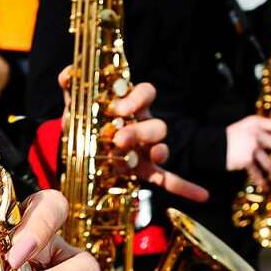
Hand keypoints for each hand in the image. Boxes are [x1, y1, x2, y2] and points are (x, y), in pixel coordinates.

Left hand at [58, 67, 208, 203]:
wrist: (81, 146)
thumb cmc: (86, 120)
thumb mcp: (76, 104)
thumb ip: (72, 86)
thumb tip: (67, 74)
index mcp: (130, 104)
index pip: (146, 92)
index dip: (136, 98)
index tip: (117, 108)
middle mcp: (143, 123)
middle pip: (156, 124)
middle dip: (140, 132)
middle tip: (118, 139)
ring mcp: (147, 147)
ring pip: (162, 146)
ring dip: (156, 152)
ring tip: (143, 158)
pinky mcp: (145, 169)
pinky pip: (168, 178)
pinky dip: (185, 187)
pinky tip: (202, 195)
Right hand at [225, 115, 270, 189]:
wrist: (209, 144)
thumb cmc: (230, 137)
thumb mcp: (245, 127)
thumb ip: (261, 131)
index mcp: (256, 122)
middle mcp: (255, 133)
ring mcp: (251, 146)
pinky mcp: (245, 159)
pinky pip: (257, 173)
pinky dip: (261, 182)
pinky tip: (265, 187)